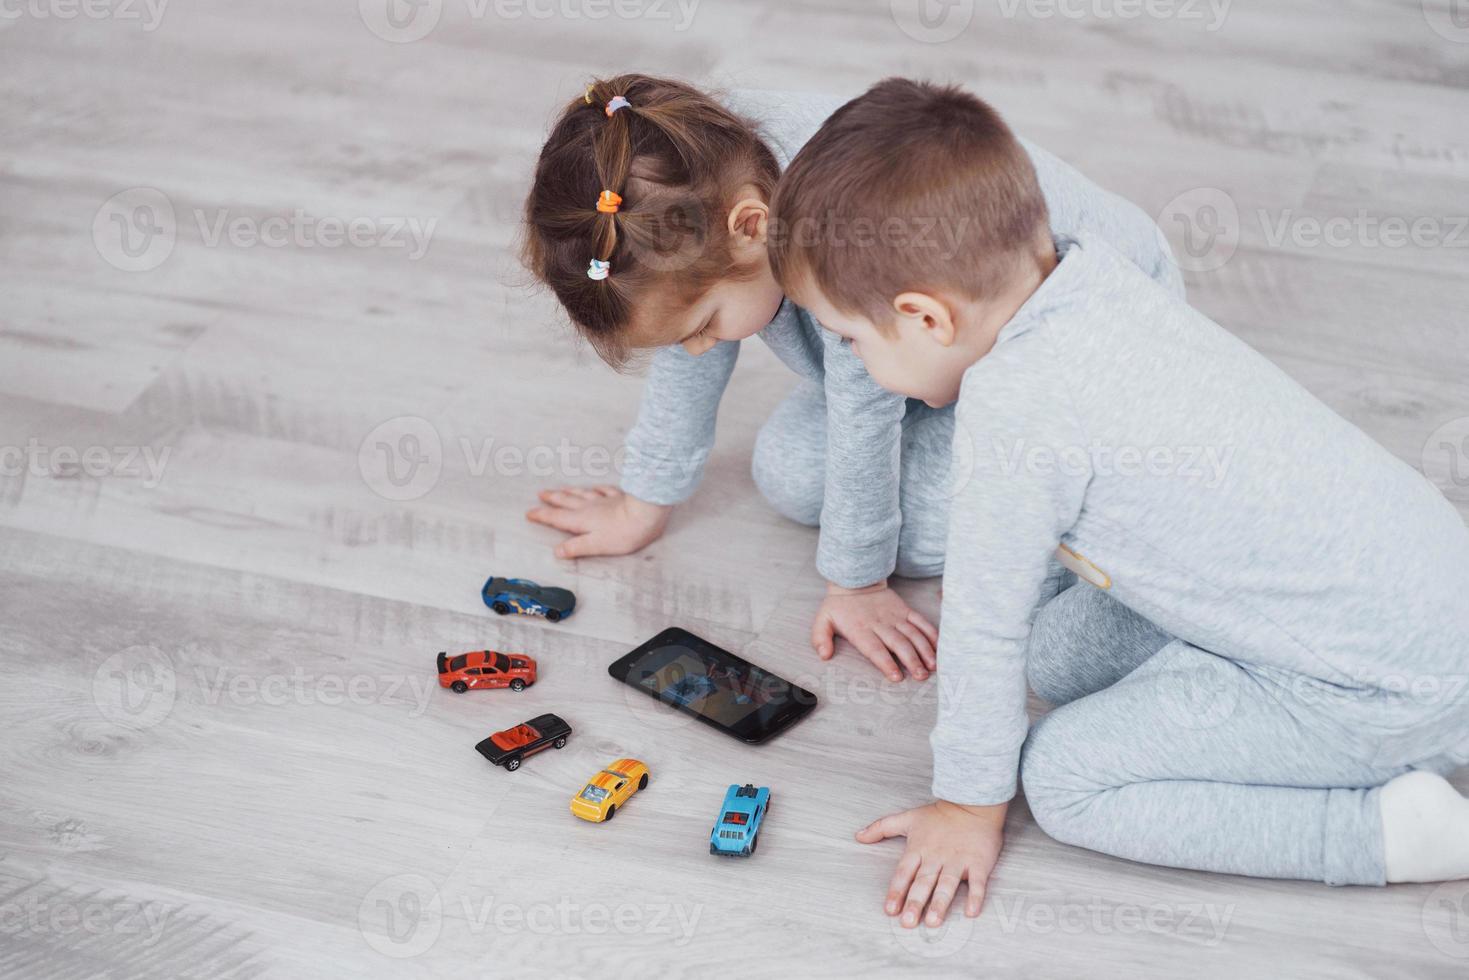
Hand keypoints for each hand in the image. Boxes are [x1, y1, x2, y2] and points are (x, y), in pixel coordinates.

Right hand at [525, 486, 670, 559]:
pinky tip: (595, 487)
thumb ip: (576, 548)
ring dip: (569, 492)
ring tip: (560, 489)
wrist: (645, 514)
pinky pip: (604, 490)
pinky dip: (596, 489)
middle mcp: (589, 507)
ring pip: (582, 494)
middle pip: (566, 501)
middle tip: (541, 494)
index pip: (557, 517)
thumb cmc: (622, 533)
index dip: (542, 515)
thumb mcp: (596, 545)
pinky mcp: (618, 497)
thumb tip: (557, 551)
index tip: (529, 513)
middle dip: (552, 499)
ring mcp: (604, 500)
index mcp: (581, 520)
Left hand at [811, 581, 937, 681]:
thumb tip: (824, 655)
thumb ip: (821, 638)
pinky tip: (938, 647)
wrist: (856, 579)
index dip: (886, 663)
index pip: (875, 649)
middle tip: (921, 676)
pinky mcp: (905, 610)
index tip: (897, 676)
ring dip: (924, 650)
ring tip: (933, 666)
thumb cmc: (839, 605)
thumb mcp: (823, 620)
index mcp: (861, 629)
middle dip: (912, 661)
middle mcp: (880, 623)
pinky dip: (931, 634)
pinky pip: (920, 621)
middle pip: (899, 644)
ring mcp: (895, 616)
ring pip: (913, 634)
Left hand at [857, 800, 1006, 926]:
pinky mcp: (978, 862)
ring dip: (940, 903)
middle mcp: (937, 857)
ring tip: (933, 921)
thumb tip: (858, 836)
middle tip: (908, 922)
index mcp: (919, 849)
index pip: (904, 873)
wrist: (972, 803)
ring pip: (947, 884)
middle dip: (915, 902)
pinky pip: (978, 882)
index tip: (890, 909)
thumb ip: (881, 827)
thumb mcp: (907, 818)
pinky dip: (975, 897)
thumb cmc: (940, 815)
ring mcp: (958, 860)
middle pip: (924, 882)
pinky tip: (971, 912)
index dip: (896, 891)